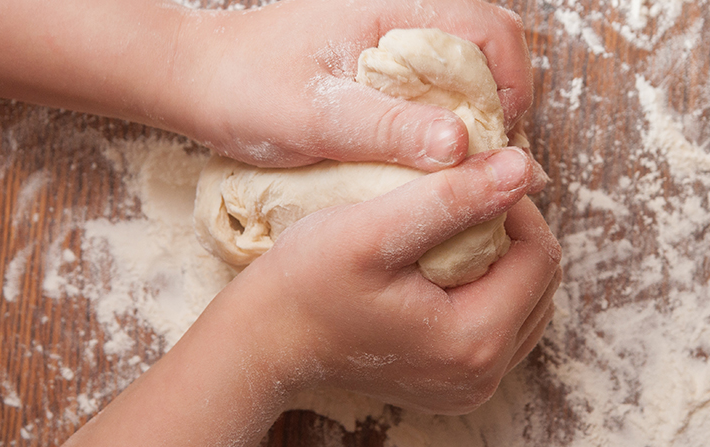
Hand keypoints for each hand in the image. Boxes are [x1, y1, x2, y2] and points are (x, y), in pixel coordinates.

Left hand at [174, 0, 533, 170]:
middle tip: (477, 162)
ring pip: (466, 73)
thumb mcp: (317, 118)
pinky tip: (425, 161)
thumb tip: (462, 144)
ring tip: (453, 167)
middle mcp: (403, 17)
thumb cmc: (247, 90)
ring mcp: (394, 41)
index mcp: (395, 9)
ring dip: (472, 119)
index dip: (511, 87)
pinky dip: (444, 124)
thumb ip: (389, 129)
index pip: (492, 31)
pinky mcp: (382, 67)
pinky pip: (436, 89)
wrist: (198, 81)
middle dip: (498, 106)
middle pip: (490, 51)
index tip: (491, 143)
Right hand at [229, 147, 560, 413]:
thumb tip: (524, 168)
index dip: (516, 205)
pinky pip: (504, 329)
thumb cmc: (306, 283)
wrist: (266, 342)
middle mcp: (482, 376)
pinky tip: (450, 268)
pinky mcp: (457, 387)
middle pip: (542, 284)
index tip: (471, 179)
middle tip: (465, 201)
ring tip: (457, 232)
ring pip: (528, 306)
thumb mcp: (374, 230)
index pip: (539, 255)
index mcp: (473, 341)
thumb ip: (452, 198)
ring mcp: (471, 387)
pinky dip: (491, 291)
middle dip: (515, 234)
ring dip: (506, 261)